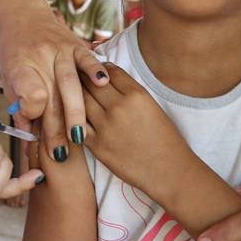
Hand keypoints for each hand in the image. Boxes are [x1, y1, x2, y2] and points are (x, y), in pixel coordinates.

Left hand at [0, 11, 107, 162]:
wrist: (23, 16)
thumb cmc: (15, 54)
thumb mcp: (9, 79)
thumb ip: (20, 108)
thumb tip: (30, 141)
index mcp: (19, 67)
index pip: (29, 94)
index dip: (32, 112)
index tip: (33, 128)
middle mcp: (39, 57)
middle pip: (50, 97)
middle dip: (55, 129)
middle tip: (60, 155)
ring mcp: (59, 49)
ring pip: (70, 83)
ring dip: (75, 112)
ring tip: (78, 137)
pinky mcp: (75, 43)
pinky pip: (87, 58)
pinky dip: (95, 70)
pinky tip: (104, 84)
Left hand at [81, 63, 189, 196]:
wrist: (168, 171)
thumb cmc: (164, 139)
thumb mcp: (152, 106)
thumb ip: (130, 91)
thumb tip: (107, 76)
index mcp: (137, 95)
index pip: (110, 72)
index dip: (100, 68)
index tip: (95, 70)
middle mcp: (119, 107)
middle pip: (91, 83)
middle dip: (83, 77)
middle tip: (77, 76)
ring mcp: (106, 126)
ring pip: (81, 101)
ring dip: (75, 96)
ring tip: (72, 94)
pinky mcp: (97, 145)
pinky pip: (78, 125)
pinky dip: (74, 119)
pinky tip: (75, 116)